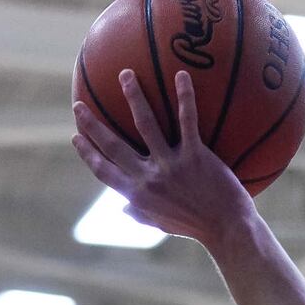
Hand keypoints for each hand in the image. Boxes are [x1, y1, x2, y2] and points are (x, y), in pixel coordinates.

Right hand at [72, 69, 255, 249]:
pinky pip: (187, 120)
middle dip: (93, 124)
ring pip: (146, 124)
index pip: (104, 171)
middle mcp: (150, 179)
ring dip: (133, 96)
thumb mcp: (163, 224)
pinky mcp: (196, 156)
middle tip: (79, 104)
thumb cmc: (197, 227)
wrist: (228, 230)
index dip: (88, 153)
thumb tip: (123, 209)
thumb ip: (141, 214)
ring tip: (126, 74)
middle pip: (114, 145)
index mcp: (139, 195)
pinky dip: (185, 96)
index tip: (76, 136)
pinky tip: (181, 75)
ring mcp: (172, 165)